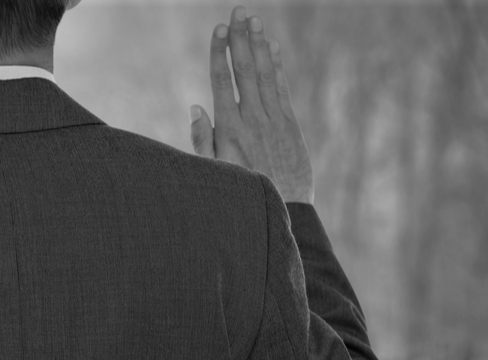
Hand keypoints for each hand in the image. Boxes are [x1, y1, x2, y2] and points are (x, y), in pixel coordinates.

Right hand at [190, 5, 314, 204]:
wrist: (282, 212)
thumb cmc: (241, 193)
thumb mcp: (212, 172)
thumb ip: (202, 139)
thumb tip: (196, 106)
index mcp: (229, 131)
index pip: (222, 82)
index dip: (220, 53)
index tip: (219, 29)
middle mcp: (252, 121)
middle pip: (245, 71)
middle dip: (240, 39)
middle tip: (238, 11)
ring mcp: (274, 122)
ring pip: (265, 75)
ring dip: (260, 45)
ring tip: (254, 20)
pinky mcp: (291, 127)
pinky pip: (282, 90)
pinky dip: (278, 67)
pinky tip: (273, 48)